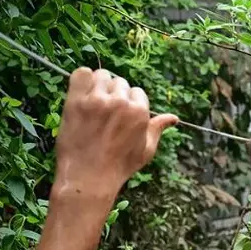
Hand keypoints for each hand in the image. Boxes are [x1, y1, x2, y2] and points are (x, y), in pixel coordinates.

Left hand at [54, 68, 177, 200]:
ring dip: (99, 85)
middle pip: (120, 82)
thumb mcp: (146, 150)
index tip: (120, 116)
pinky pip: (80, 74)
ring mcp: (97, 100)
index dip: (129, 103)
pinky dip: (82, 79)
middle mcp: (120, 102)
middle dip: (115, 94)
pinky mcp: (76, 101)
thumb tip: (174, 118)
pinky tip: (82, 93)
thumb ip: (158, 129)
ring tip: (93, 103)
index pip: (137, 92)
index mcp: (140, 111)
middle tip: (105, 113)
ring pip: (101, 75)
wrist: (88, 176)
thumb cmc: (119, 166)